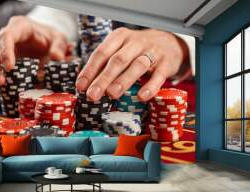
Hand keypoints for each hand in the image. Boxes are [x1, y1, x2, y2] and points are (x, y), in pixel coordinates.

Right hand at [0, 16, 72, 87]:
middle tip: (0, 82)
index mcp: (20, 27)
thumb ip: (59, 47)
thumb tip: (57, 57)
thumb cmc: (51, 39)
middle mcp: (7, 37)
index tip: (9, 67)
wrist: (47, 42)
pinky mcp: (1, 60)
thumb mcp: (59, 40)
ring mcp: (2, 49)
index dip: (6, 51)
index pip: (7, 36)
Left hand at [75, 28, 190, 100]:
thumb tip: (85, 86)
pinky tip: (142, 96)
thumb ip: (104, 65)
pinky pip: (158, 75)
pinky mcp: (167, 63)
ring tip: (112, 94)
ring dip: (123, 81)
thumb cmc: (136, 51)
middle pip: (117, 60)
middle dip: (103, 78)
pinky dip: (150, 86)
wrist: (169, 43)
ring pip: (136, 65)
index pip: (101, 53)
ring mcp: (152, 51)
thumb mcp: (119, 50)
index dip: (90, 71)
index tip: (81, 87)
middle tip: (93, 95)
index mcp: (119, 37)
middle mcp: (135, 42)